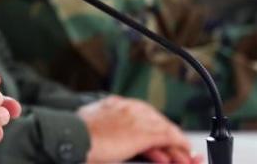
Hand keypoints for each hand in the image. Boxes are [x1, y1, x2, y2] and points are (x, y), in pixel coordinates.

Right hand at [79, 96, 199, 163]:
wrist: (72, 136)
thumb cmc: (74, 135)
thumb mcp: (89, 124)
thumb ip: (102, 124)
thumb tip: (103, 133)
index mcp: (112, 104)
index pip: (141, 112)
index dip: (152, 125)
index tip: (157, 135)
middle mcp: (127, 107)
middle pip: (155, 119)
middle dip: (167, 133)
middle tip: (177, 145)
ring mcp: (136, 118)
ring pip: (164, 128)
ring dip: (175, 141)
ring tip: (183, 151)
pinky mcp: (143, 133)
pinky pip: (168, 137)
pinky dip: (178, 143)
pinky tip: (184, 149)